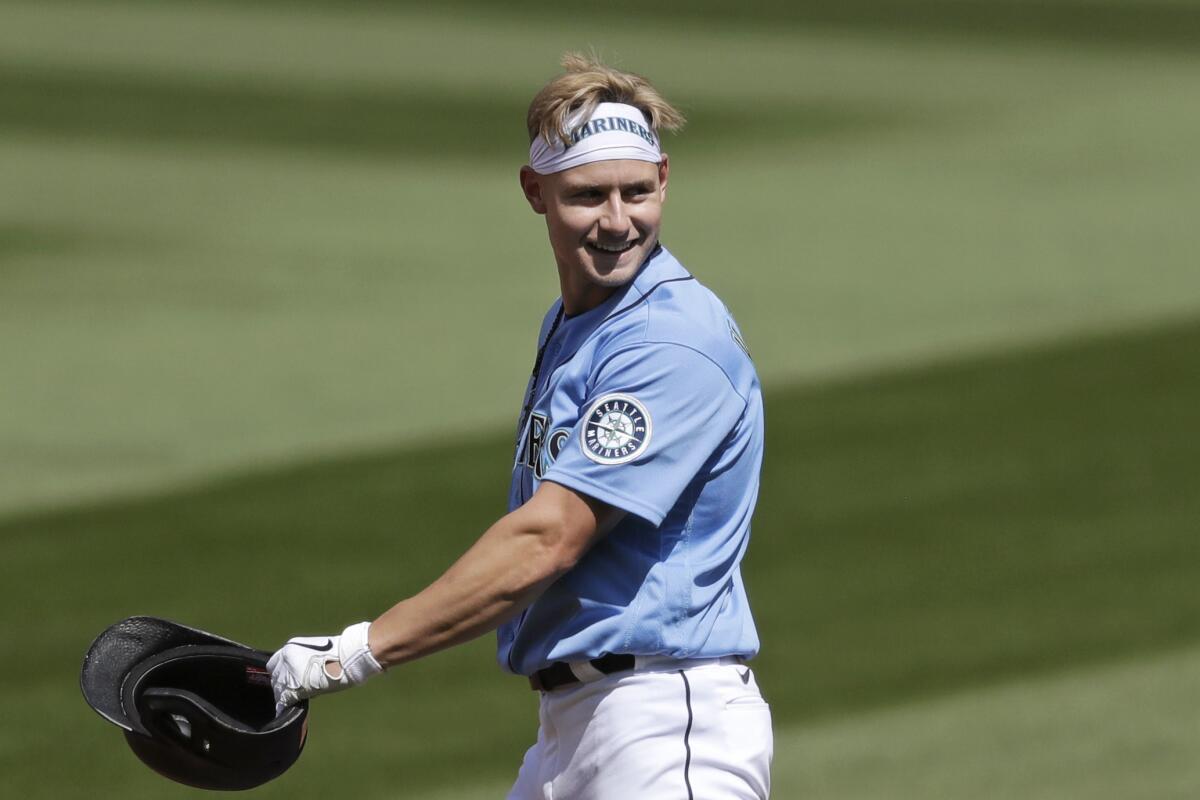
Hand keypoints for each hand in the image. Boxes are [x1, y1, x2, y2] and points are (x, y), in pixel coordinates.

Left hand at [267, 621, 383, 715]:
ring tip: (292, 700)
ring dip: (284, 695)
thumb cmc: (337, 653)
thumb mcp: (314, 651)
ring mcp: (288, 674)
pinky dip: (284, 705)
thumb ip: (302, 661)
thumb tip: (301, 674)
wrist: (346, 656)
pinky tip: (287, 709)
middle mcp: (285, 659)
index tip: (285, 679)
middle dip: (281, 685)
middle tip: (291, 691)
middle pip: (275, 678)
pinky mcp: (294, 687)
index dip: (279, 673)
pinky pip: (284, 700)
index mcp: (290, 648)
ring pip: (278, 690)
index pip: (273, 664)